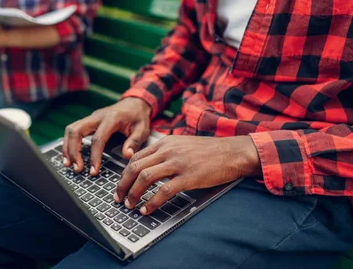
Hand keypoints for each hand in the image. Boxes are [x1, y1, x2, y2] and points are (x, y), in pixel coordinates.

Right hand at [63, 98, 152, 174]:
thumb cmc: (138, 117)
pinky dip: (68, 143)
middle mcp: (97, 116)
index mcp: (111, 118)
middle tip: (77, 168)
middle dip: (73, 151)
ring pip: (71, 130)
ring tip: (68, 164)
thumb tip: (126, 155)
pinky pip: (73, 130)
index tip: (93, 171)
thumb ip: (134, 142)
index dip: (94, 156)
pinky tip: (70, 156)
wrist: (134, 103)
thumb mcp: (142, 129)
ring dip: (67, 147)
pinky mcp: (88, 121)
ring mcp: (91, 118)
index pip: (98, 138)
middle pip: (76, 131)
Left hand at [114, 135, 260, 214]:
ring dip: (134, 193)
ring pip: (145, 177)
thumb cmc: (209, 151)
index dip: (124, 173)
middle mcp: (168, 150)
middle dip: (123, 185)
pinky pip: (164, 191)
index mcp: (165, 142)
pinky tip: (148, 209)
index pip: (136, 157)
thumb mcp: (183, 145)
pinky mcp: (189, 176)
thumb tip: (149, 167)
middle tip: (119, 198)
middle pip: (135, 167)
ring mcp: (178, 163)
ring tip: (131, 205)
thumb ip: (166, 152)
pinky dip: (152, 202)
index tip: (120, 185)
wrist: (233, 152)